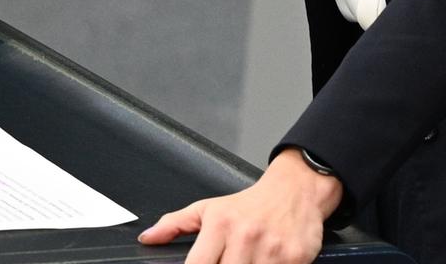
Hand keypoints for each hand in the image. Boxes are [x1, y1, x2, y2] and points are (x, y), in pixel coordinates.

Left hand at [137, 148, 341, 263]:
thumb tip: (148, 238)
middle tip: (225, 263)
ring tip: (244, 262)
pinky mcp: (295, 258)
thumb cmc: (250, 203)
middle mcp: (244, 236)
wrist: (296, 189)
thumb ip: (175, 224)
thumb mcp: (209, 208)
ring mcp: (271, 249)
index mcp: (220, 225)